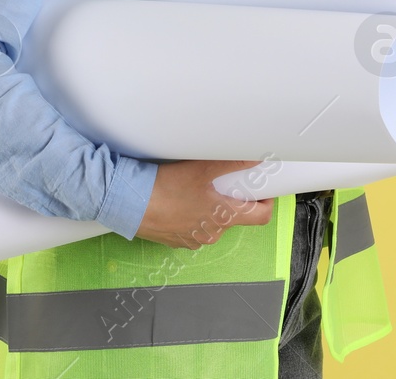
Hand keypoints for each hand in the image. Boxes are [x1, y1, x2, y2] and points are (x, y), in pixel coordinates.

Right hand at [134, 159, 273, 249]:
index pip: (260, 216)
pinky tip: (179, 199)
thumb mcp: (202, 169)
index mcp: (224, 217)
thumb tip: (255, 156)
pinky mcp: (176, 239)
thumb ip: (232, 161)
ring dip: (210, 206)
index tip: (262, 189)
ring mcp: (194, 238)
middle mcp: (212, 233)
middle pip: (234, 216)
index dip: (266, 201)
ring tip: (195, 187)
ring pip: (212, 220)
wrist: (130, 204)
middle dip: (232, 198)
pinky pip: (193, 226)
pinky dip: (191, 213)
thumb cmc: (164, 189)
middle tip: (223, 180)